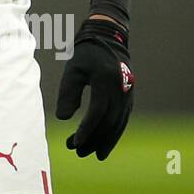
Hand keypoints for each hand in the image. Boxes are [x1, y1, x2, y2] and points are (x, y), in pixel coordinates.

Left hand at [54, 18, 134, 160]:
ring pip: (118, 124)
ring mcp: (127, 94)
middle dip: (94, 139)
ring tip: (93, 155)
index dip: (86, 129)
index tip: (75, 142)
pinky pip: (122, 119)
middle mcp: (120, 89)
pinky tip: (104, 143)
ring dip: (105, 141)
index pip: (97, 111)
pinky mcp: (129, 98)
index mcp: (105, 80)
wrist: (109, 39)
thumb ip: (68, 93)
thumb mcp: (73, 69)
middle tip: (78, 152)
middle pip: (109, 122)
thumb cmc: (86, 54)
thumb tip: (64, 119)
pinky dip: (114, 133)